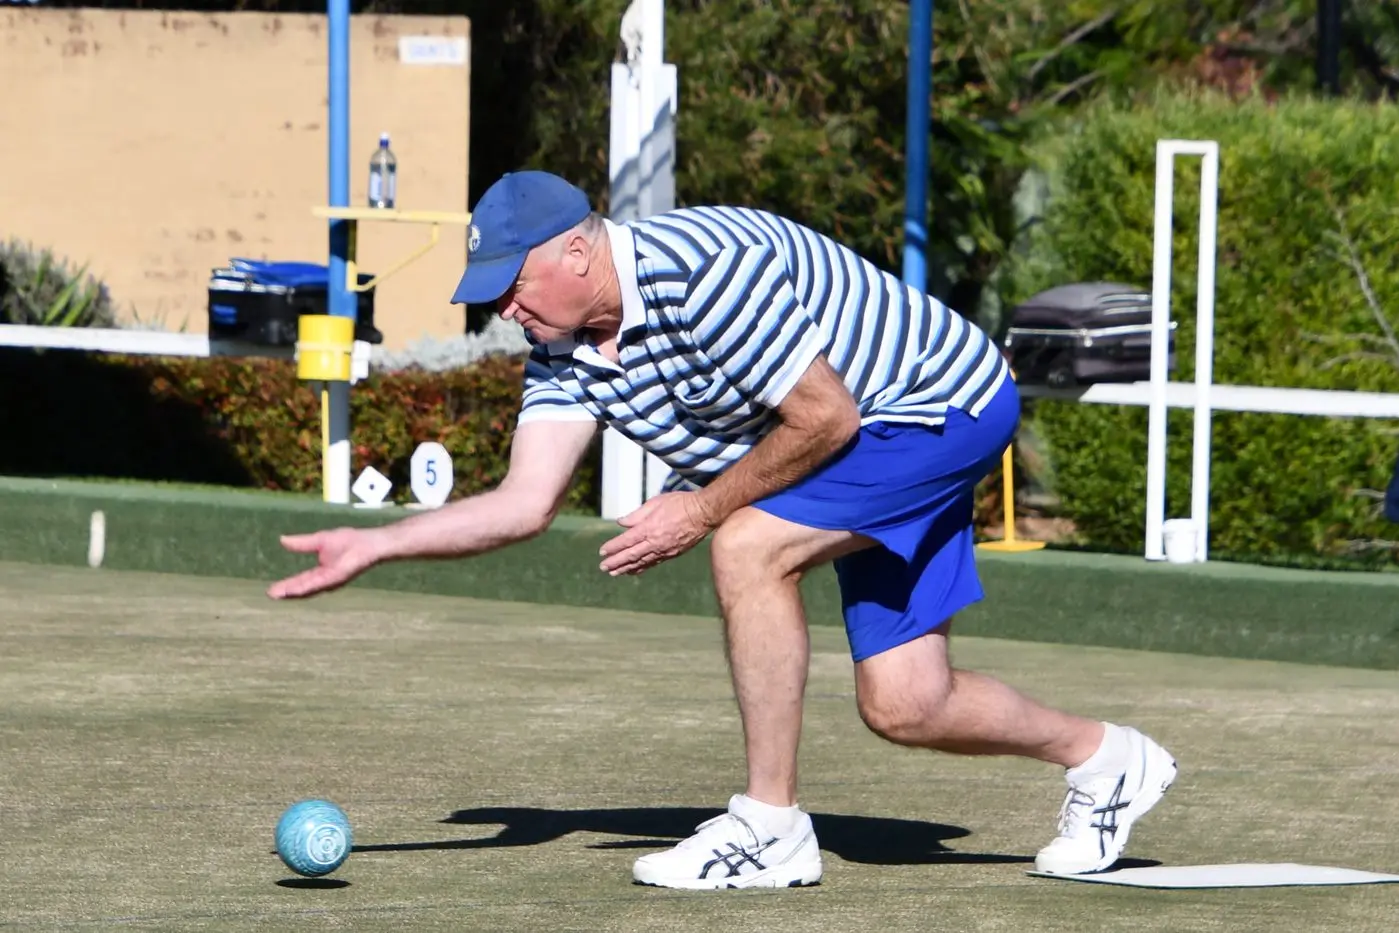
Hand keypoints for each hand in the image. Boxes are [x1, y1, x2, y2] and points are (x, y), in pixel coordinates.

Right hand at [267, 527, 384, 598]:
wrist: (368, 542)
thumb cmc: (349, 541)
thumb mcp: (319, 540)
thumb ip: (302, 543)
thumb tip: (282, 540)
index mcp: (320, 572)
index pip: (300, 581)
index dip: (286, 585)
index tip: (271, 590)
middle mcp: (324, 580)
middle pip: (301, 588)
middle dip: (286, 592)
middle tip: (269, 595)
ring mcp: (330, 581)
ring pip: (307, 590)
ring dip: (291, 592)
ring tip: (276, 595)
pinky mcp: (335, 578)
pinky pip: (317, 584)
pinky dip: (304, 588)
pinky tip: (293, 591)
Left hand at [599, 492, 715, 575]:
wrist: (704, 513)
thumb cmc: (680, 503)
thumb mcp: (655, 503)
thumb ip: (637, 515)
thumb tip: (621, 522)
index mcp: (649, 528)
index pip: (626, 541)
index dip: (613, 547)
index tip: (602, 552)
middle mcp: (655, 542)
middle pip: (631, 555)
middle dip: (615, 562)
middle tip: (603, 567)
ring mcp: (664, 550)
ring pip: (641, 562)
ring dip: (626, 568)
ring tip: (614, 573)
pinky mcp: (672, 554)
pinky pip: (653, 563)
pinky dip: (642, 568)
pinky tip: (634, 571)